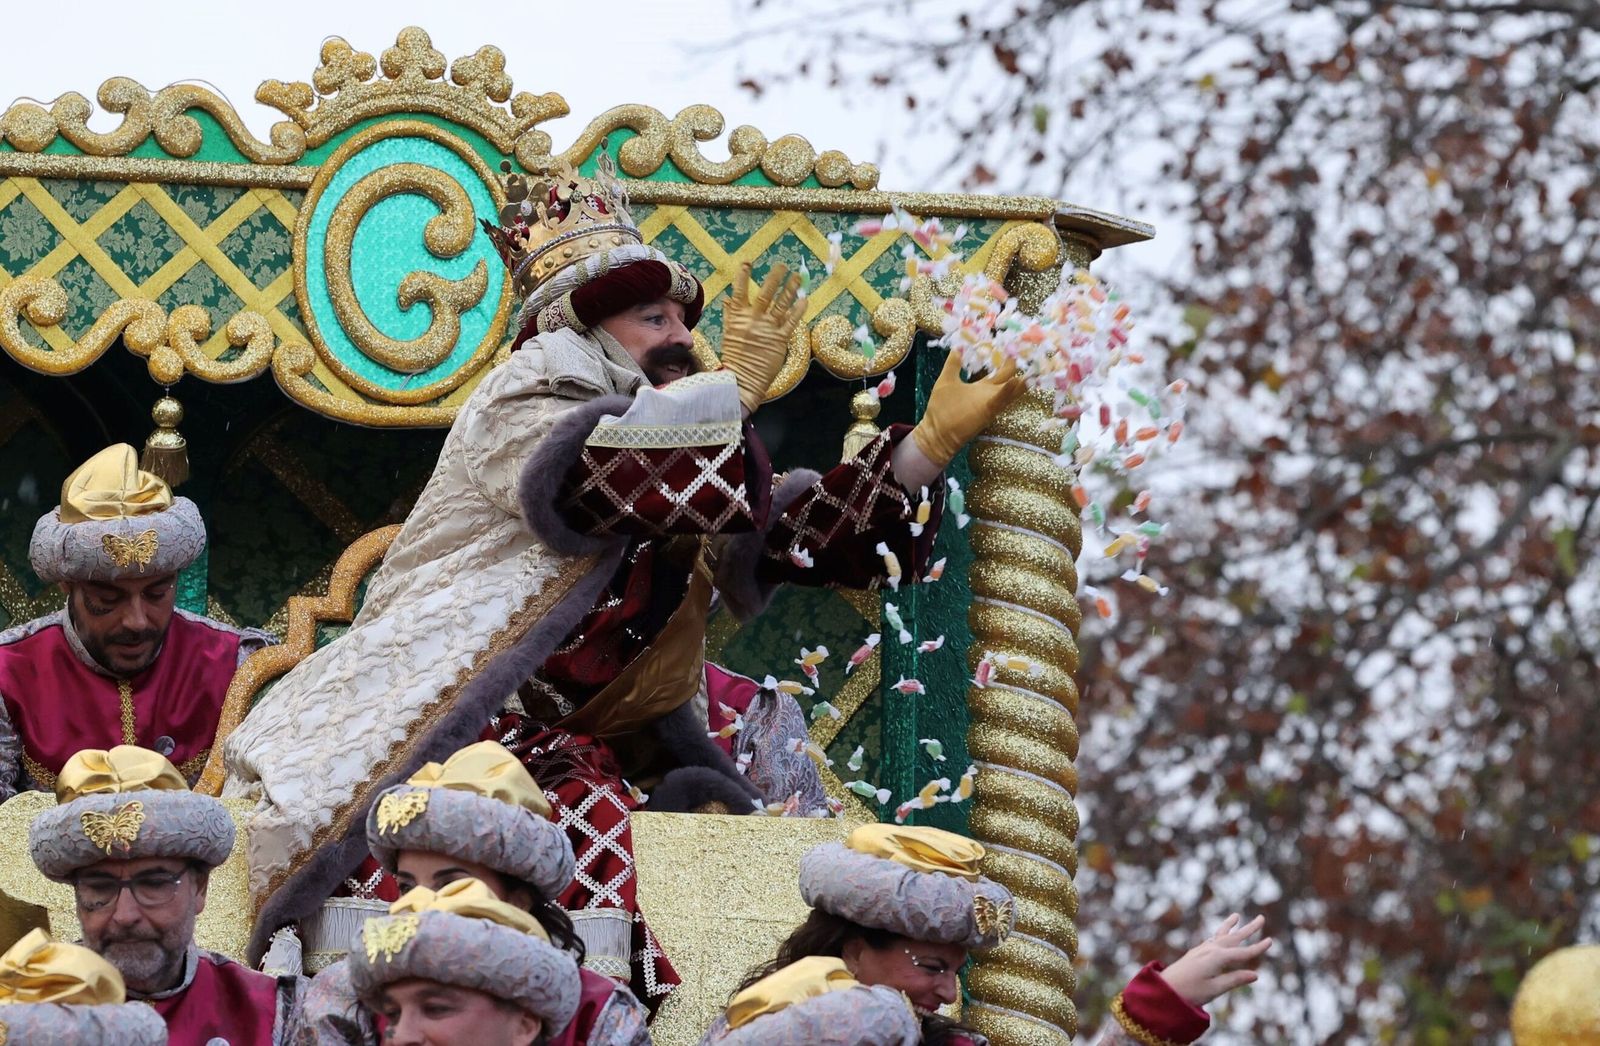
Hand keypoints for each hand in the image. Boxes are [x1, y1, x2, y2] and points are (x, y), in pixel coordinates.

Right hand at [719, 262, 803, 414]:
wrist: (743, 379)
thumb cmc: (735, 356)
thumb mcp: (729, 333)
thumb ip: (730, 314)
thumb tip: (727, 298)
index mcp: (739, 317)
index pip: (740, 291)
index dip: (743, 276)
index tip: (747, 262)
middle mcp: (754, 320)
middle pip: (765, 293)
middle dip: (774, 278)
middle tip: (782, 265)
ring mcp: (768, 329)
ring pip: (781, 304)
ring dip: (790, 289)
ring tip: (797, 276)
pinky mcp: (780, 339)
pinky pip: (792, 321)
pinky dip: (798, 310)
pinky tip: (804, 299)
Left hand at [910, 351, 1028, 466]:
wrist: (936, 434)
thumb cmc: (941, 410)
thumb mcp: (947, 379)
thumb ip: (954, 363)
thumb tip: (958, 345)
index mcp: (983, 386)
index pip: (1000, 370)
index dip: (1007, 356)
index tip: (1014, 340)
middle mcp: (990, 393)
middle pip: (1009, 375)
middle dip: (1018, 362)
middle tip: (1030, 345)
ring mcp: (990, 401)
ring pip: (1012, 388)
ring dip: (1023, 378)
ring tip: (1035, 365)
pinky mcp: (987, 410)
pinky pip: (1000, 399)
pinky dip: (1008, 391)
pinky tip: (1017, 380)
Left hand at [1159, 913, 1272, 1007]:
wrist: (1165, 990)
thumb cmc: (1190, 992)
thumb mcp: (1215, 989)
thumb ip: (1235, 980)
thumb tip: (1256, 974)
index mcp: (1217, 958)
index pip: (1243, 952)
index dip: (1258, 948)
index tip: (1271, 940)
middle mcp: (1210, 949)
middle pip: (1234, 937)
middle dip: (1248, 929)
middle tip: (1261, 918)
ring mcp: (1202, 949)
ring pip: (1221, 935)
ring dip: (1231, 926)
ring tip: (1237, 916)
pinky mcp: (1196, 953)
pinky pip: (1212, 939)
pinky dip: (1220, 934)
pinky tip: (1220, 934)